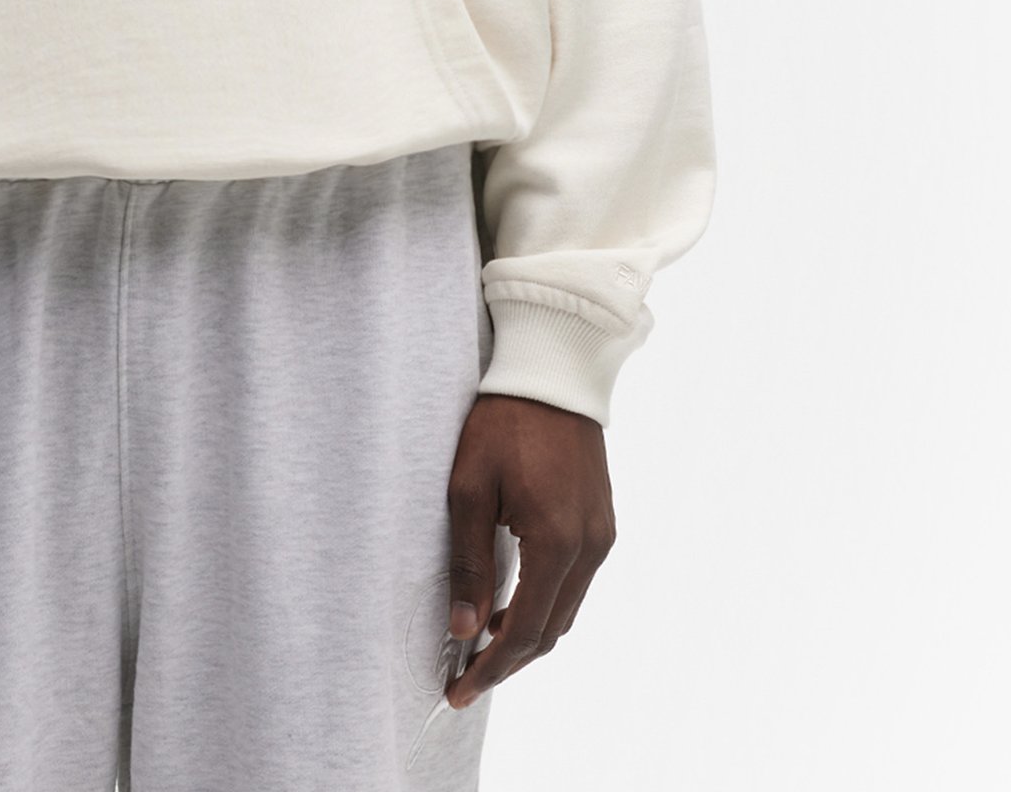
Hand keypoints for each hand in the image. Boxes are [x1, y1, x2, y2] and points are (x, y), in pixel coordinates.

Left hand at [444, 392, 614, 710]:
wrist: (552, 371)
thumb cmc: (503, 421)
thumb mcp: (469, 488)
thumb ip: (469, 563)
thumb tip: (463, 629)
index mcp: (557, 542)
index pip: (525, 630)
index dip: (491, 668)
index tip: (459, 689)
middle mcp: (589, 547)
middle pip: (551, 631)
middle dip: (508, 662)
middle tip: (466, 678)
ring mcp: (602, 536)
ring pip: (567, 611)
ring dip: (528, 636)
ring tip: (484, 648)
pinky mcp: (602, 523)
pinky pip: (576, 584)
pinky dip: (546, 605)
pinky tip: (515, 605)